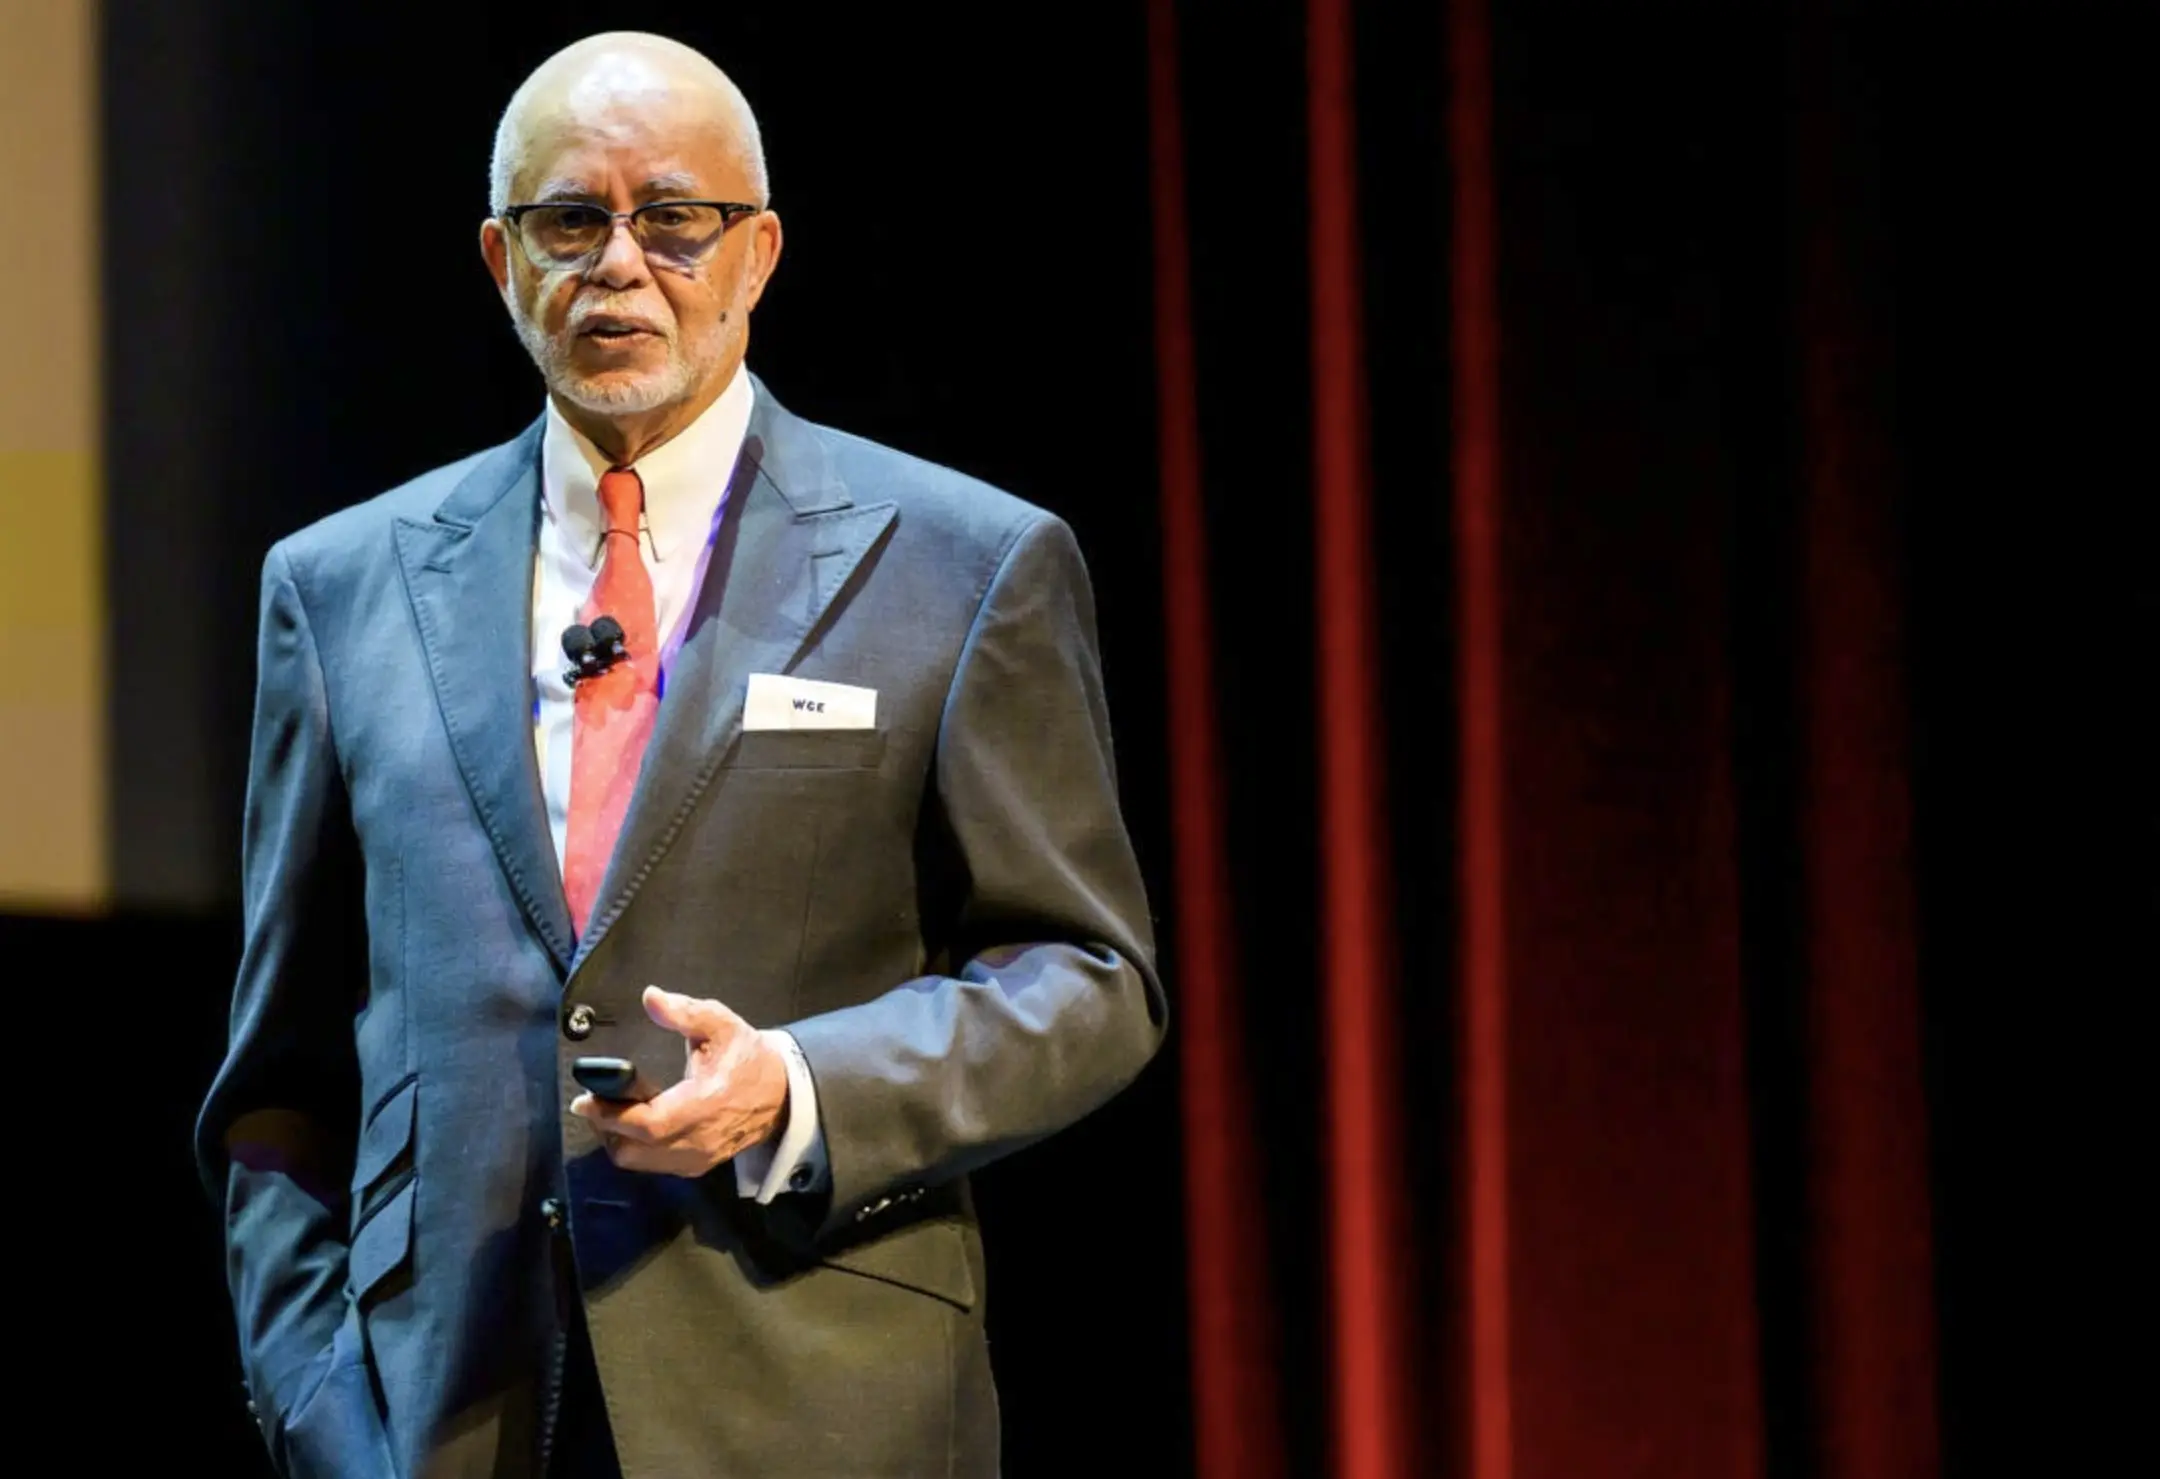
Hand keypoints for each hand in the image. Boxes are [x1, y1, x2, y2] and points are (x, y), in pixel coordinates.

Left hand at [570, 986, 788, 1176]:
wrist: (780, 1094)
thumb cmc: (746, 1056)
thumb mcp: (721, 1023)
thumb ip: (685, 1011)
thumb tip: (650, 996)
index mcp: (705, 1103)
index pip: (649, 1123)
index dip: (611, 1115)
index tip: (583, 1100)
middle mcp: (700, 1139)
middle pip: (634, 1150)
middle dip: (605, 1128)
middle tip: (593, 1102)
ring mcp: (699, 1158)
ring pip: (639, 1162)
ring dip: (616, 1140)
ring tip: (609, 1112)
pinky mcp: (697, 1166)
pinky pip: (653, 1165)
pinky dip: (634, 1148)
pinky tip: (632, 1124)